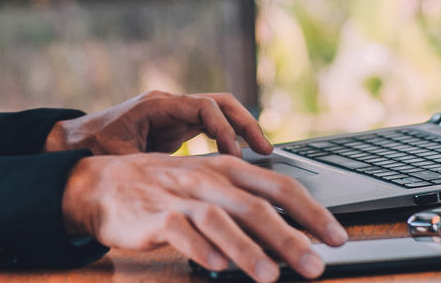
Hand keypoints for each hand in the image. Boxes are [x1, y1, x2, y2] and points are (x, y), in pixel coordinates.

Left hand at [44, 90, 274, 155]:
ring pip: (216, 114)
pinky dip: (226, 140)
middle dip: (243, 123)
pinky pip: (207, 128)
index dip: (223, 128)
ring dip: (239, 130)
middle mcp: (169, 105)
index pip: (202, 107)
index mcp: (157, 106)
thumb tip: (179, 184)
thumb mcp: (119, 159)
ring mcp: (172, 115)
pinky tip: (239, 162)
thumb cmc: (90, 149)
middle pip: (217, 103)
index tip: (235, 155)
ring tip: (262, 154)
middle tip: (264, 149)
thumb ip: (150, 167)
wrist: (69, 143)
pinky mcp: (174, 129)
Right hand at [62, 152, 346, 282]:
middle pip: (256, 206)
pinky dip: (200, 249)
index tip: (338, 238)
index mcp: (227, 168)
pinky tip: (216, 266)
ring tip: (271, 276)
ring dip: (248, 249)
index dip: (311, 212)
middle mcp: (208, 179)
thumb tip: (292, 236)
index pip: (279, 186)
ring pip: (220, 220)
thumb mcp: (208, 186)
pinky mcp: (154, 215)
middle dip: (290, 238)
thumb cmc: (164, 189)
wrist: (103, 184)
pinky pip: (180, 231)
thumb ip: (245, 205)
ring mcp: (181, 196)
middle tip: (316, 266)